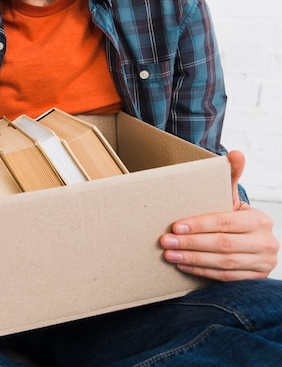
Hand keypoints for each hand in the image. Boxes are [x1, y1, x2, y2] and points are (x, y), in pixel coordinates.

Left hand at [160, 150, 278, 280]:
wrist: (252, 240)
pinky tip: (183, 266)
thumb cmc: (235, 216)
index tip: (175, 226)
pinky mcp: (256, 278)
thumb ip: (232, 176)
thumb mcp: (233, 197)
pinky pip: (227, 278)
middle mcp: (266, 242)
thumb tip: (236, 153)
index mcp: (260, 220)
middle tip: (166, 241)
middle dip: (191, 243)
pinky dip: (203, 272)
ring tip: (170, 254)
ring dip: (193, 259)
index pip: (225, 222)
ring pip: (224, 263)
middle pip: (223, 245)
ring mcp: (263, 263)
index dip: (199, 225)